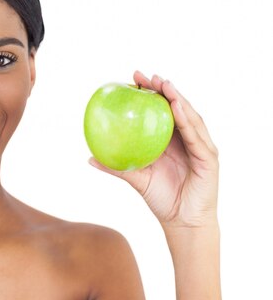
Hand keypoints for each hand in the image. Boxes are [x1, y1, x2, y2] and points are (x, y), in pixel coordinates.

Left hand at [89, 71, 219, 229]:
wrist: (182, 222)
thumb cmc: (161, 198)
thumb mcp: (135, 178)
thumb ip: (116, 167)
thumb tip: (89, 157)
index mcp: (171, 140)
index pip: (161, 111)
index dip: (150, 94)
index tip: (133, 79)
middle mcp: (187, 139)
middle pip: (177, 108)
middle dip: (164, 89)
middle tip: (147, 76)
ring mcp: (201, 147)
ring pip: (189, 117)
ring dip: (178, 99)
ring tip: (164, 85)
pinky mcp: (209, 158)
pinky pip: (196, 137)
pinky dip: (187, 121)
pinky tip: (177, 108)